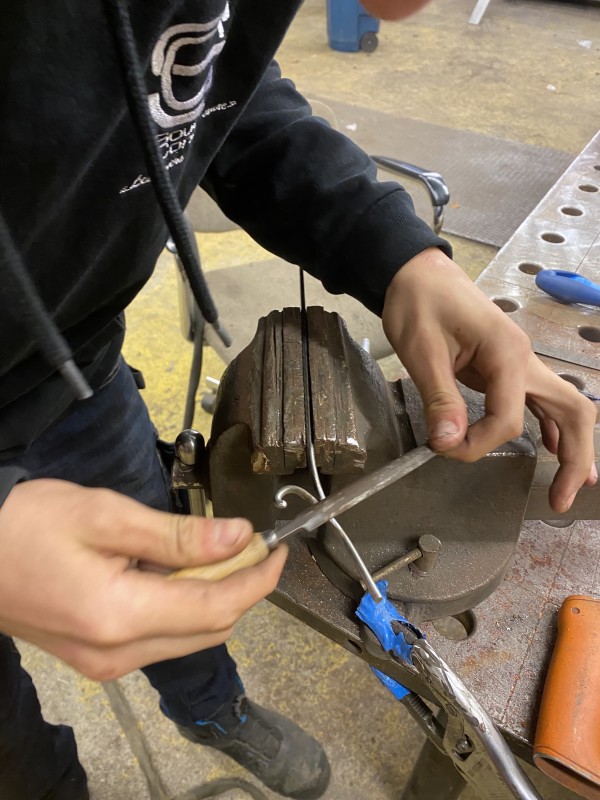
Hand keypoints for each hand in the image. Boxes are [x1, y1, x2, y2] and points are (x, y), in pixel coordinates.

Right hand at [0, 479, 286, 679]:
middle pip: (210, 628)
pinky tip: (179, 572)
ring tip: (219, 552)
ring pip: (190, 637)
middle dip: (242, 587)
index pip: (217, 605)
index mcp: (120, 617)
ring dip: (215, 597)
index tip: (279, 549)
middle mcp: (118, 654)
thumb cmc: (27, 525)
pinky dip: (185, 606)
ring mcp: (106, 663)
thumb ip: (177, 534)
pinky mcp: (98, 658)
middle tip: (252, 543)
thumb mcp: (106, 515)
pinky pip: (163, 638)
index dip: (258, 579)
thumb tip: (240, 538)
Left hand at [382, 248, 597, 512]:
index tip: (443, 447)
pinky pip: (539, 401)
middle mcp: (524, 358)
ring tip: (565, 488)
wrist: (416, 273)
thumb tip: (448, 442)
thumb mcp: (421, 350)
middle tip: (561, 500)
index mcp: (506, 353)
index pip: (508, 418)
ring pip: (563, 407)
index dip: (478, 443)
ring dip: (571, 447)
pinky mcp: (507, 367)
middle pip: (571, 410)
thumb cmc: (418, 302)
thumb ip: (439, 398)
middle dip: (575, 458)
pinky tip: (550, 450)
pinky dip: (550, 428)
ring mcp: (520, 363)